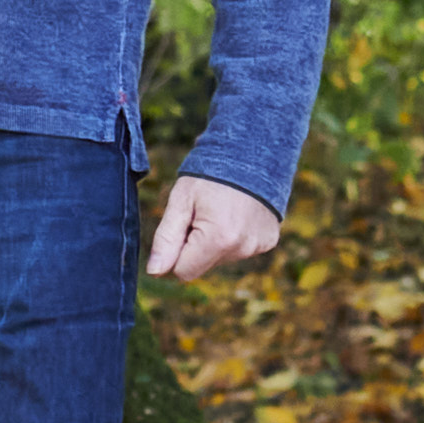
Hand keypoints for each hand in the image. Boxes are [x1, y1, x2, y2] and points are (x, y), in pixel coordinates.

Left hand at [146, 172, 280, 279]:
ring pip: (222, 258)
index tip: (184, 225)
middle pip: (204, 266)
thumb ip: (166, 238)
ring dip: (216, 241)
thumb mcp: (181, 201)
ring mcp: (258, 246)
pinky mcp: (268, 241)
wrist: (251, 150)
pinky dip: (235, 236)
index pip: (184, 272)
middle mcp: (242, 248)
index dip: (177, 252)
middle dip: (197, 245)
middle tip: (203, 212)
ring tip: (221, 209)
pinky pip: (241, 249)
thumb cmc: (210, 174)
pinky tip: (237, 212)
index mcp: (218, 239)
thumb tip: (154, 272)